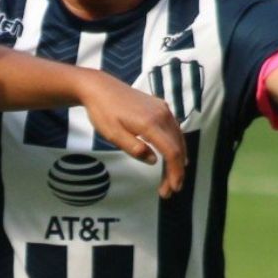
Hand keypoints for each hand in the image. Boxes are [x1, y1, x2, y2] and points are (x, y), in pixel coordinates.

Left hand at [79, 74, 186, 197]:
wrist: (99, 87)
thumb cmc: (103, 111)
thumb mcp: (113, 134)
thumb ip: (134, 148)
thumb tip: (154, 160)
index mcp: (150, 123)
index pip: (171, 151)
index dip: (174, 172)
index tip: (172, 188)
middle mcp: (162, 114)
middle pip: (177, 147)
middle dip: (176, 170)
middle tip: (169, 189)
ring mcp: (163, 109)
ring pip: (178, 138)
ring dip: (177, 159)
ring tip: (172, 177)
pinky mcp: (160, 106)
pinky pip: (174, 129)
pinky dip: (176, 145)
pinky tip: (173, 156)